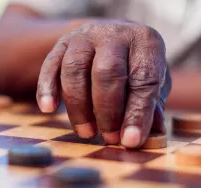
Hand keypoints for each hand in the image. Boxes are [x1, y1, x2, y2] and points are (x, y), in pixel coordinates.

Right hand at [36, 20, 170, 147]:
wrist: (108, 36)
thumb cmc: (134, 65)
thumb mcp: (153, 80)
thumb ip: (152, 107)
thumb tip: (150, 137)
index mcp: (145, 41)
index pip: (144, 79)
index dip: (137, 113)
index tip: (130, 141)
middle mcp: (115, 34)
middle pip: (107, 72)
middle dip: (107, 111)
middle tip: (109, 139)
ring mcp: (85, 36)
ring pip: (75, 69)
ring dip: (79, 106)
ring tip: (86, 133)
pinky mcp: (62, 43)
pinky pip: (50, 65)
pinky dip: (47, 88)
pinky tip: (48, 109)